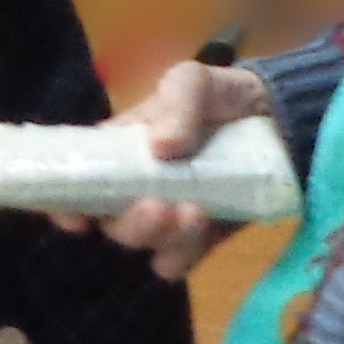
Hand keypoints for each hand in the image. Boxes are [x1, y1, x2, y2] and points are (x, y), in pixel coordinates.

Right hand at [54, 57, 279, 280]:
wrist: (280, 119)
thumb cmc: (221, 96)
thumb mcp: (193, 81)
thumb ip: (178, 103)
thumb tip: (162, 148)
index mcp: (117, 153)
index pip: (73, 183)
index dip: (62, 204)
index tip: (74, 217)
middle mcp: (133, 189)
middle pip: (108, 223)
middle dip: (128, 223)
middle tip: (157, 206)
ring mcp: (166, 217)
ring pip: (141, 246)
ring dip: (159, 237)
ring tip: (193, 212)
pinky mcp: (199, 239)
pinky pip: (176, 262)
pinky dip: (182, 254)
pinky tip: (203, 228)